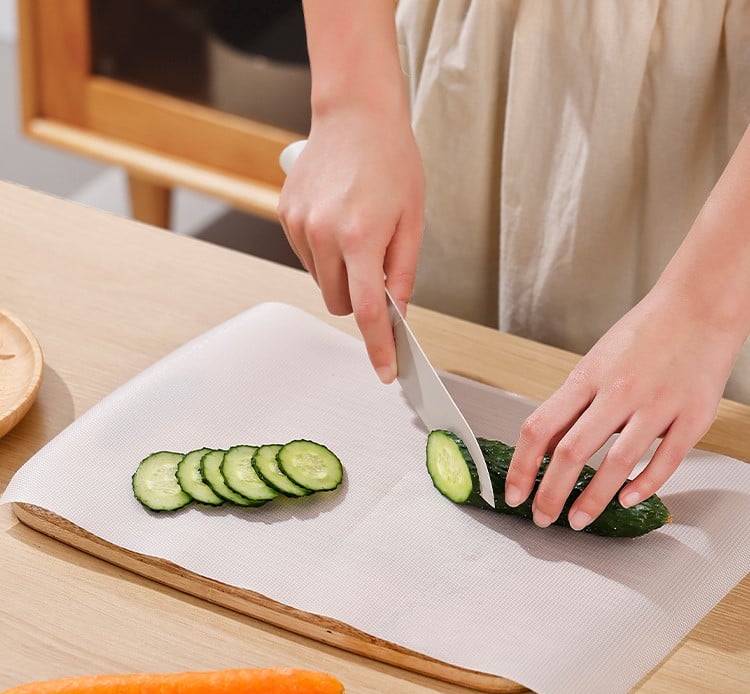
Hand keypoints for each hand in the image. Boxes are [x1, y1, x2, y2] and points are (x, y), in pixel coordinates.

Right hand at [278, 108, 423, 382]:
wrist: (355, 114)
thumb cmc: (391, 160)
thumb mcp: (412, 219)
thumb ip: (402, 274)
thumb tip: (396, 314)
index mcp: (360, 236)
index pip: (366, 311)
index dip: (377, 347)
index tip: (383, 370)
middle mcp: (323, 234)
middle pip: (339, 303)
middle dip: (359, 298)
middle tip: (376, 265)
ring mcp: (299, 226)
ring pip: (322, 282)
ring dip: (341, 273)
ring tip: (357, 230)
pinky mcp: (286, 216)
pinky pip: (307, 258)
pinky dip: (325, 253)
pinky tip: (337, 220)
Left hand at [503, 282, 739, 529]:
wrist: (699, 305)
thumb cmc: (642, 334)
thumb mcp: (594, 362)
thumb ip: (572, 405)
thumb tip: (546, 448)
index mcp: (587, 377)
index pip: (540, 428)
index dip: (522, 466)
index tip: (513, 492)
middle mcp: (618, 392)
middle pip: (572, 453)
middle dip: (550, 493)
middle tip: (542, 517)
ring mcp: (657, 405)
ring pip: (616, 463)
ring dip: (592, 499)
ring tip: (577, 520)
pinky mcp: (693, 416)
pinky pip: (666, 460)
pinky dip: (644, 485)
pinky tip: (627, 500)